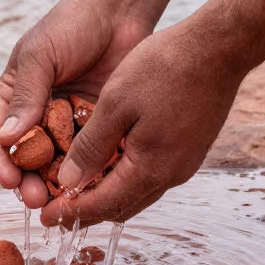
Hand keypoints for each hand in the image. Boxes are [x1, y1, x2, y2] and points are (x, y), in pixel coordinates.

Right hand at [0, 0, 203, 208]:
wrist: (120, 11)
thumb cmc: (72, 25)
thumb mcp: (40, 56)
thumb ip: (26, 96)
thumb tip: (6, 138)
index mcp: (15, 96)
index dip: (2, 161)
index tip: (10, 182)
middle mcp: (40, 113)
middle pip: (29, 158)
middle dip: (30, 181)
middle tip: (38, 200)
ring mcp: (71, 122)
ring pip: (60, 162)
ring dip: (60, 183)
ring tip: (65, 200)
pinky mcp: (100, 126)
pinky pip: (93, 154)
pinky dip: (91, 171)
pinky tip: (95, 185)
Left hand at [41, 0, 264, 227]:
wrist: (218, 47)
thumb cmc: (164, 68)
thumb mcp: (115, 104)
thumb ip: (91, 147)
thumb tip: (68, 184)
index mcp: (150, 168)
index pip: (103, 206)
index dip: (72, 213)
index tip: (45, 217)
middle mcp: (171, 174)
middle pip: (122, 206)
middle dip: (88, 210)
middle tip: (56, 207)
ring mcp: (184, 162)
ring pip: (138, 191)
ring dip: (107, 194)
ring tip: (77, 187)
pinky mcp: (190, 147)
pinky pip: (152, 173)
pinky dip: (125, 177)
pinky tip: (109, 161)